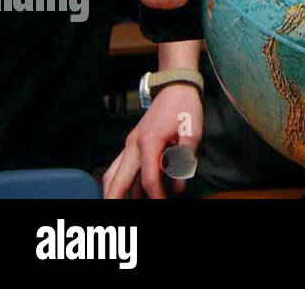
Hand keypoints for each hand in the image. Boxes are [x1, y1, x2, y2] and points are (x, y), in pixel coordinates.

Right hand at [102, 83, 202, 198]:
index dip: (156, 195)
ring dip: (114, 192)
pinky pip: (118, 168)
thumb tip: (178, 187)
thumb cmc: (185, 107)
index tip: (164, 203)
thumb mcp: (193, 132)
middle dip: (114, 200)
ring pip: (111, 175)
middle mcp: (133, 145)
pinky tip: (127, 194)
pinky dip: (118, 183)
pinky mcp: (130, 145)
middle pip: (116, 180)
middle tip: (117, 218)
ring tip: (119, 205)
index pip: (148, 178)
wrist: (175, 87)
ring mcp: (129, 145)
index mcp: (149, 142)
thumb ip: (184, 160)